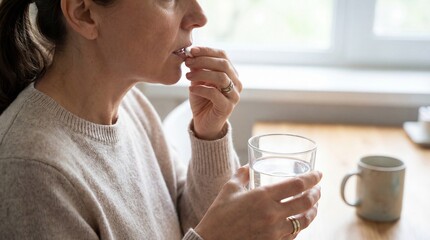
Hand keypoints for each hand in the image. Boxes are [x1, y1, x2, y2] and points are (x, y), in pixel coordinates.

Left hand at [185, 47, 241, 139]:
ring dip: (202, 74)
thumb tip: (191, 54)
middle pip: (223, 64)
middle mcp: (236, 83)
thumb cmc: (202, 100)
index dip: (207, 51)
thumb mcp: (198, 80)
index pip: (223, 56)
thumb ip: (197, 68)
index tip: (192, 50)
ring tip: (188, 76)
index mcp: (231, 73)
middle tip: (188, 62)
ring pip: (221, 78)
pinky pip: (215, 94)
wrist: (204, 123)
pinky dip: (201, 89)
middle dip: (203, 61)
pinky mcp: (227, 107)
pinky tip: (191, 89)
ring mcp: (234, 96)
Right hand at [194, 166, 321, 239]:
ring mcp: (274, 232)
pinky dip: (300, 226)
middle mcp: (272, 214)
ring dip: (312, 212)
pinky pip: (293, 235)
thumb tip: (249, 166)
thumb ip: (242, 175)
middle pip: (306, 202)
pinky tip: (299, 221)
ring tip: (314, 205)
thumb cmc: (218, 215)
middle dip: (316, 194)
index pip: (297, 185)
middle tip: (318, 190)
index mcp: (262, 196)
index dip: (312, 178)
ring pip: (304, 221)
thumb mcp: (228, 189)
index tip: (318, 174)